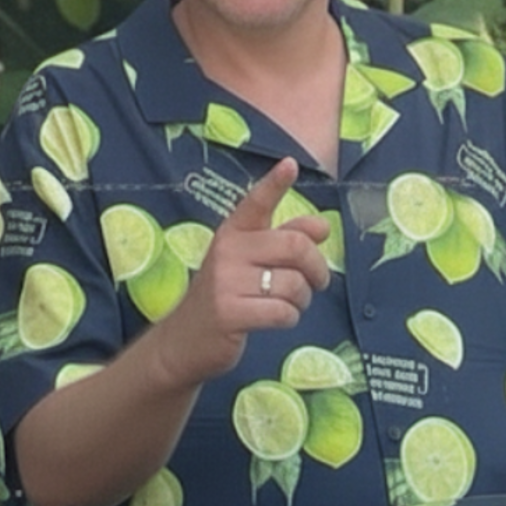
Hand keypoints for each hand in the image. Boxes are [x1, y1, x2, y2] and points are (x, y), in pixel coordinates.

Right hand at [162, 156, 332, 382]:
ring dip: (303, 300)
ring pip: (294, 284)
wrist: (183, 341)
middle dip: (317, 267)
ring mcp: (226, 282)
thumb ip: (283, 241)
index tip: (289, 164)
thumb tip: (322, 226)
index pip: (255, 202)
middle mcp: (228, 250)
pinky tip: (276, 320)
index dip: (274, 183)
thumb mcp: (248, 263)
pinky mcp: (230, 313)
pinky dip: (289, 318)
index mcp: (233, 233)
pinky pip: (283, 312)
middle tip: (318, 282)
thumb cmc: (225, 296)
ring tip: (288, 304)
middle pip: (295, 246)